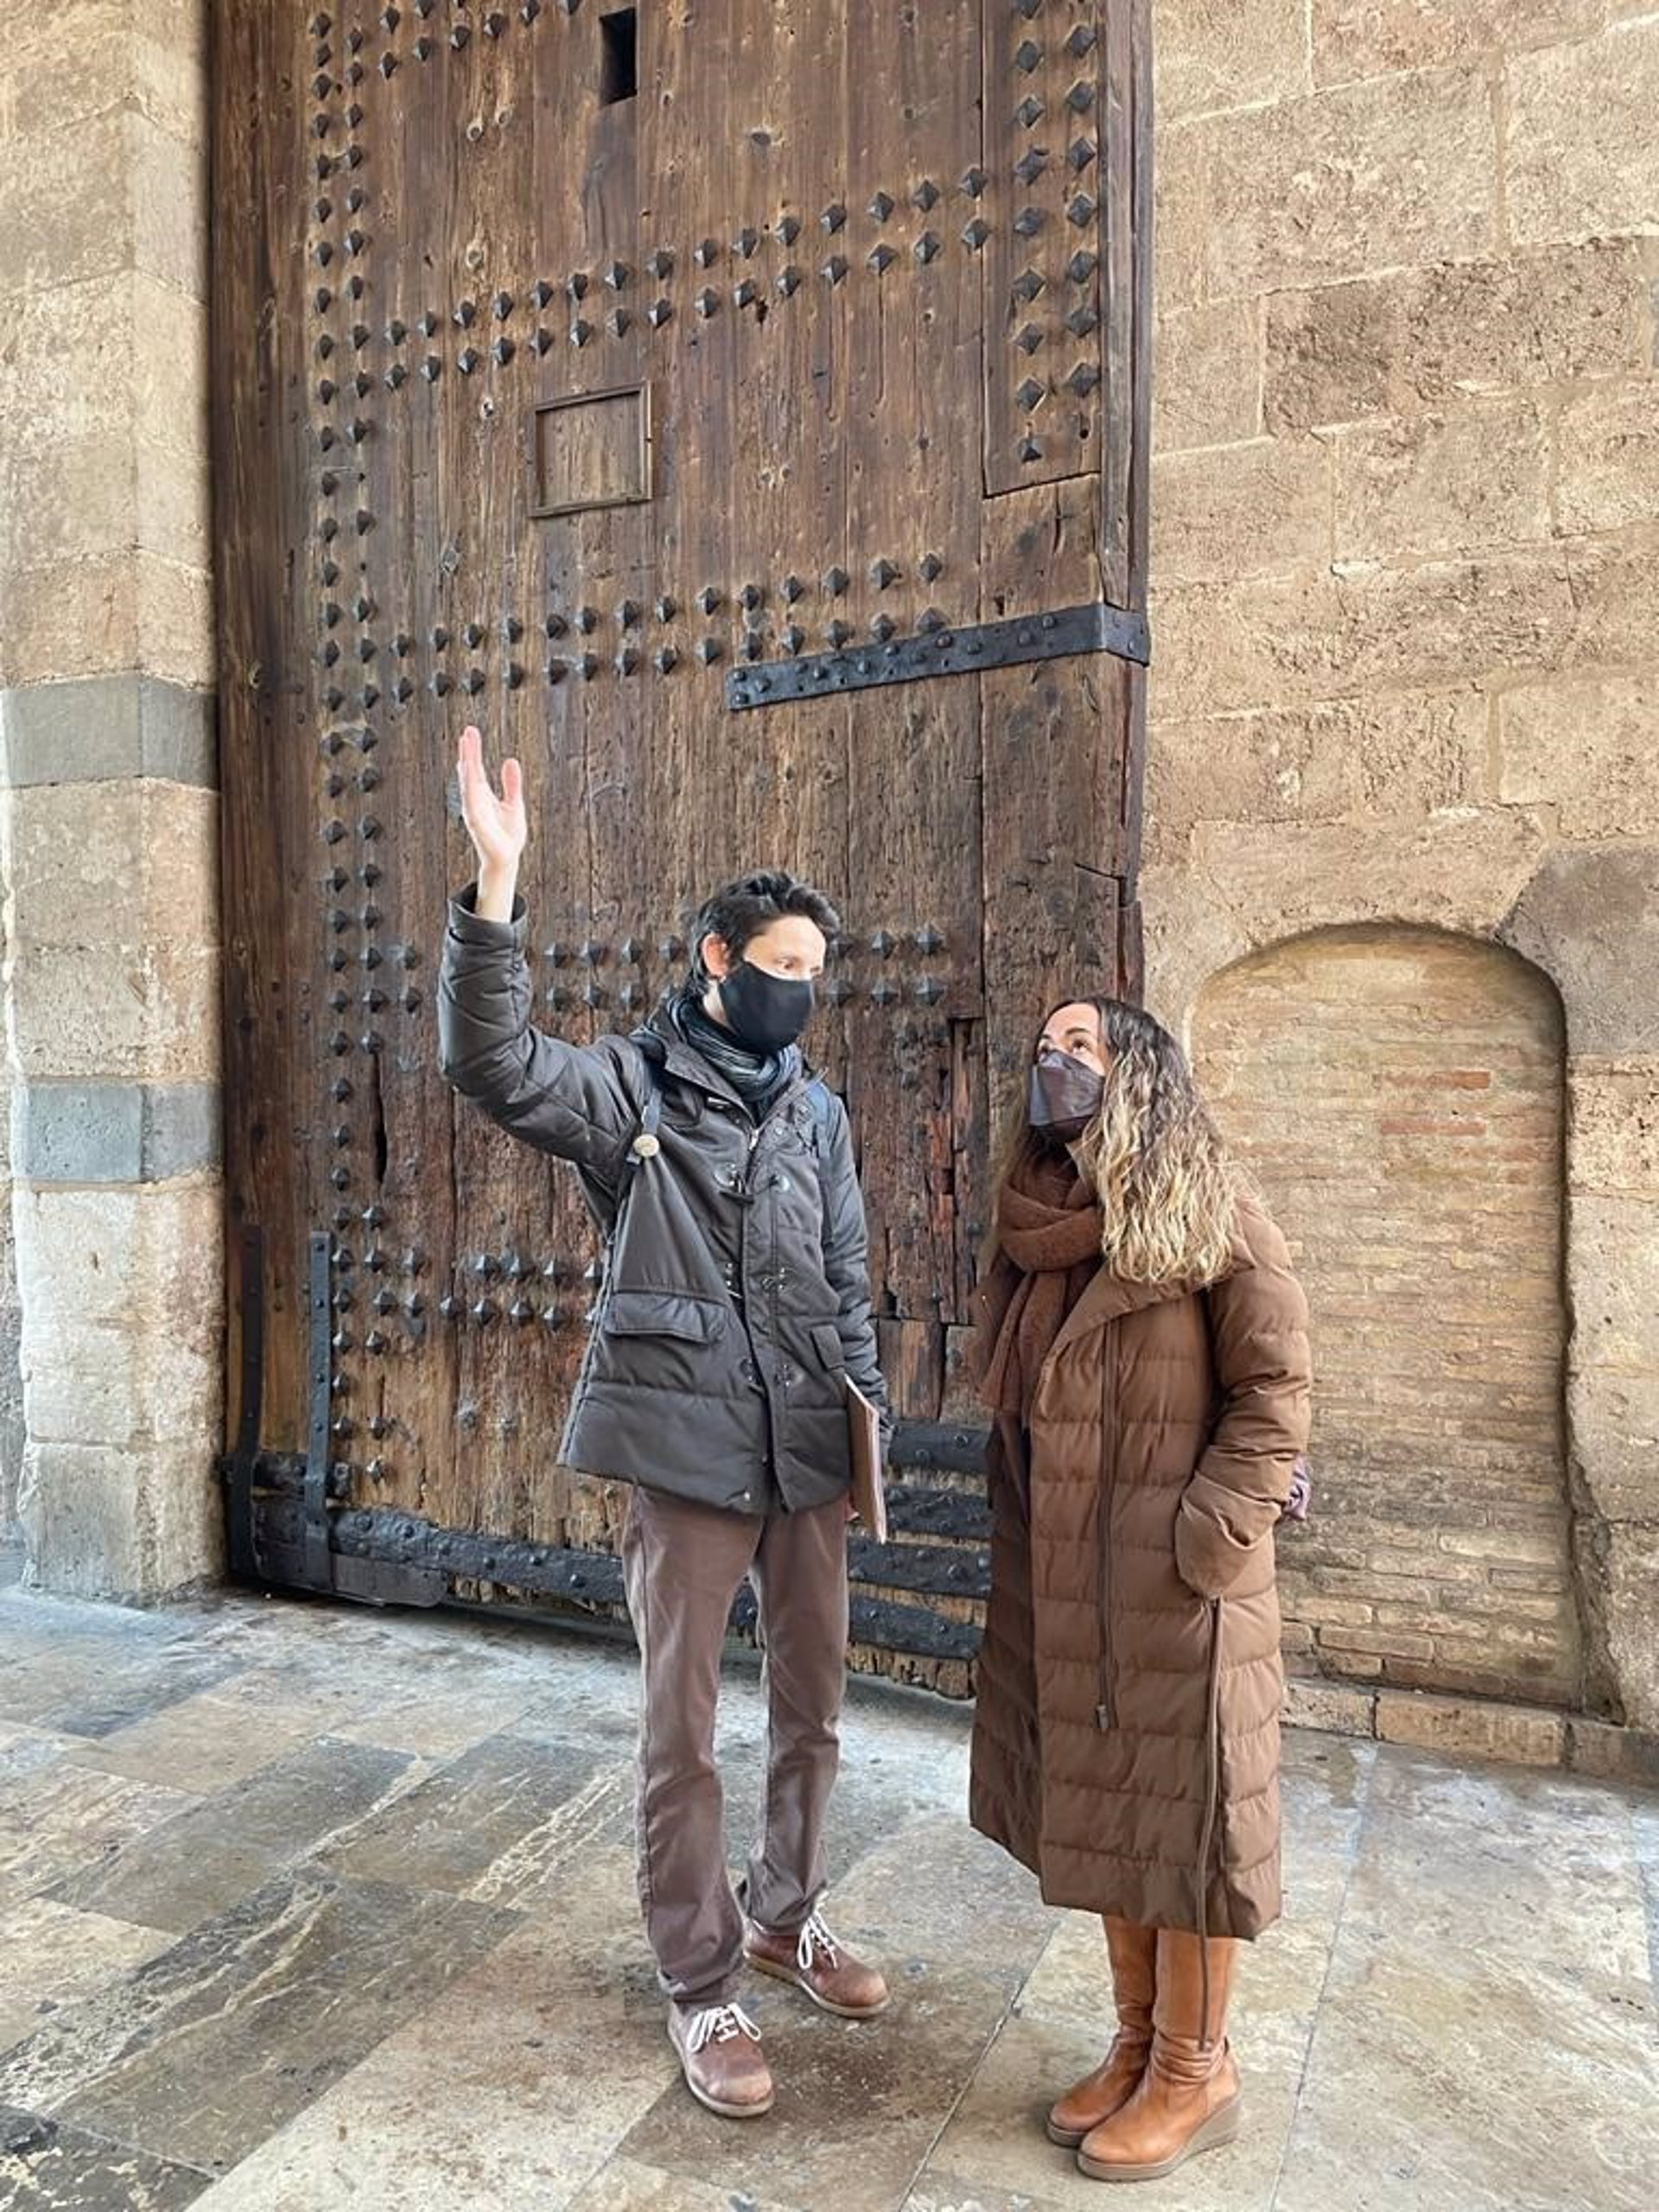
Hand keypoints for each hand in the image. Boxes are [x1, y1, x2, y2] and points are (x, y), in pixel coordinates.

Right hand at [456, 725, 526, 892]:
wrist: (507, 858)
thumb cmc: (507, 834)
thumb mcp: (513, 803)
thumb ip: (512, 783)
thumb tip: (511, 761)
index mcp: (483, 795)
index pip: (476, 768)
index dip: (473, 751)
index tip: (470, 733)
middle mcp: (475, 800)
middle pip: (470, 772)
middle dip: (468, 753)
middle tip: (467, 733)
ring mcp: (474, 811)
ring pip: (469, 783)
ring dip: (467, 765)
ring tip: (466, 747)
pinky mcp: (477, 823)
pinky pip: (472, 802)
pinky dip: (469, 788)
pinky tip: (469, 774)